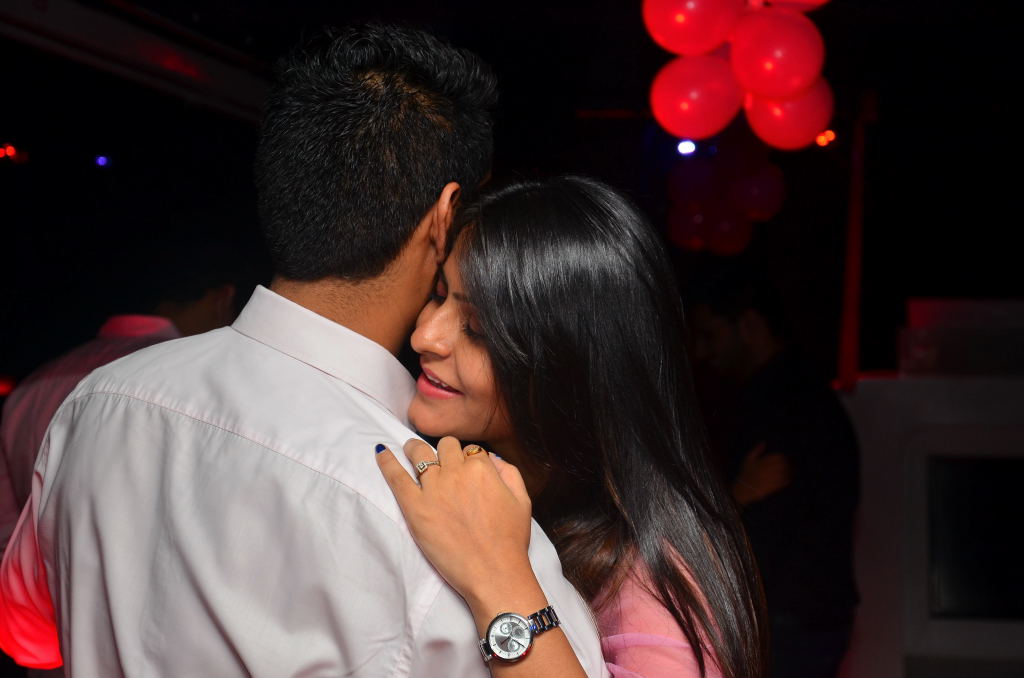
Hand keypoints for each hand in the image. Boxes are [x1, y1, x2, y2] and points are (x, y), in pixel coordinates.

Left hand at [376, 437, 533, 611]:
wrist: (493, 573)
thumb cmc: (509, 541)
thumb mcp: (522, 500)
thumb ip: (509, 472)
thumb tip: (491, 458)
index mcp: (482, 468)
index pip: (469, 450)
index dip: (467, 459)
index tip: (465, 470)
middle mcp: (456, 472)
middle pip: (444, 446)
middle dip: (444, 451)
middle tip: (441, 461)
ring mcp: (433, 488)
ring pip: (419, 453)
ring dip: (415, 449)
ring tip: (411, 450)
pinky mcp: (414, 507)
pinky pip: (396, 476)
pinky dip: (387, 461)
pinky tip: (381, 452)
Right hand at [732, 442, 790, 505]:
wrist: (744, 489)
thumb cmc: (746, 473)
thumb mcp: (748, 459)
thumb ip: (756, 450)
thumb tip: (764, 443)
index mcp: (763, 462)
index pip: (778, 456)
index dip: (782, 456)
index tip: (783, 457)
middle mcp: (768, 470)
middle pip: (783, 464)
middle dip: (787, 463)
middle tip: (788, 463)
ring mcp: (772, 478)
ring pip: (785, 472)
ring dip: (789, 470)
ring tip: (789, 470)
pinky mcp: (774, 487)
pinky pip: (784, 482)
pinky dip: (787, 479)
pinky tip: (787, 477)